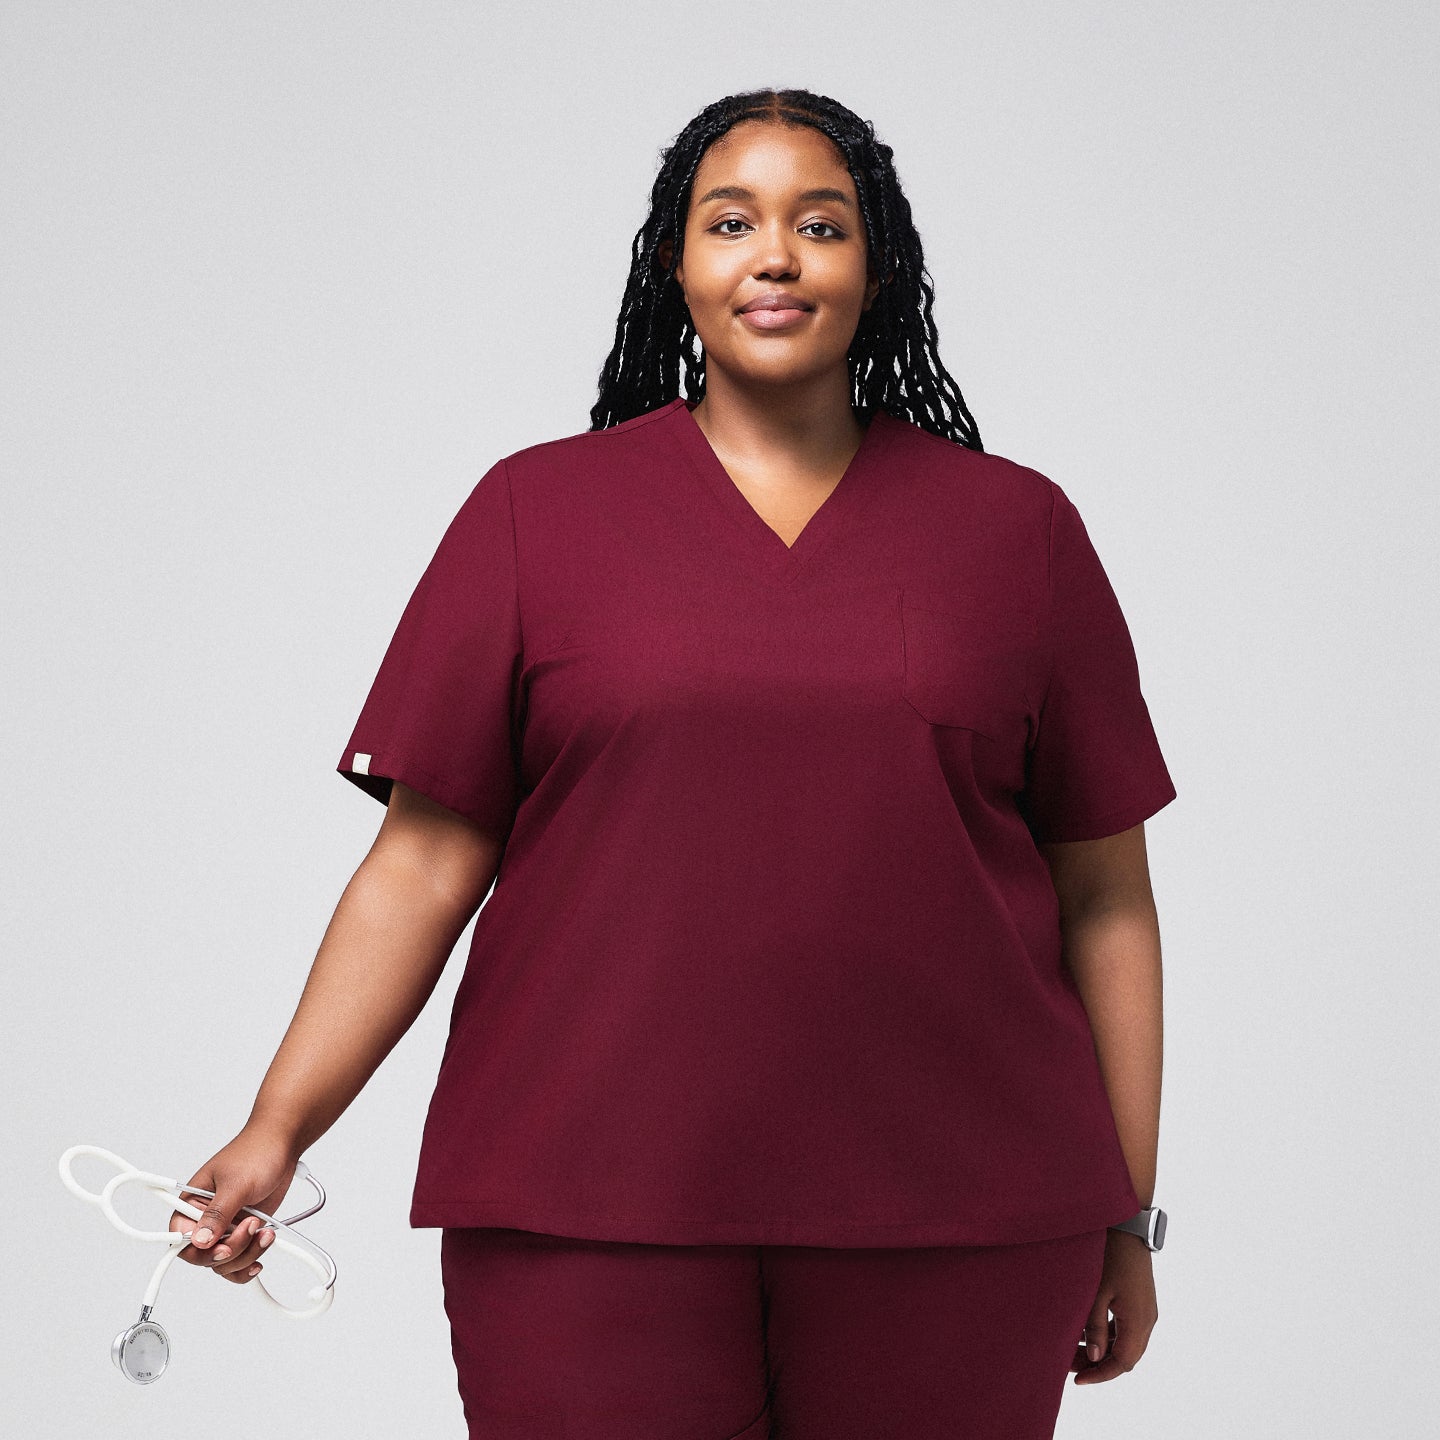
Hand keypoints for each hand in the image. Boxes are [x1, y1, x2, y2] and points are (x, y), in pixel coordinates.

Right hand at [167, 1125, 300, 1285]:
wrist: (283, 1145)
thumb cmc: (256, 1153)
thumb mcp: (237, 1183)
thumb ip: (218, 1214)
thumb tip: (199, 1241)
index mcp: (192, 1203)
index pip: (180, 1240)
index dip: (199, 1251)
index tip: (223, 1248)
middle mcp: (205, 1219)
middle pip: (205, 1256)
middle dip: (232, 1249)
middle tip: (252, 1225)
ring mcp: (226, 1227)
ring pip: (225, 1261)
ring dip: (248, 1253)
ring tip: (265, 1230)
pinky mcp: (243, 1231)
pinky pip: (240, 1259)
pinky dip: (252, 1259)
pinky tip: (263, 1246)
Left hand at [1071, 1227, 1157, 1383]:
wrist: (1128, 1226)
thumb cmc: (1110, 1256)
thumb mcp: (1097, 1293)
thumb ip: (1095, 1328)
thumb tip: (1096, 1359)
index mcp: (1139, 1322)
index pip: (1122, 1363)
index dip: (1099, 1375)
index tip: (1077, 1380)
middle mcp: (1147, 1320)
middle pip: (1125, 1356)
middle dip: (1099, 1365)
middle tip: (1070, 1365)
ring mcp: (1146, 1311)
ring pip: (1126, 1343)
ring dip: (1104, 1351)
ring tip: (1075, 1349)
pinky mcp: (1141, 1301)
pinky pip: (1127, 1329)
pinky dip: (1109, 1336)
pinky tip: (1088, 1332)